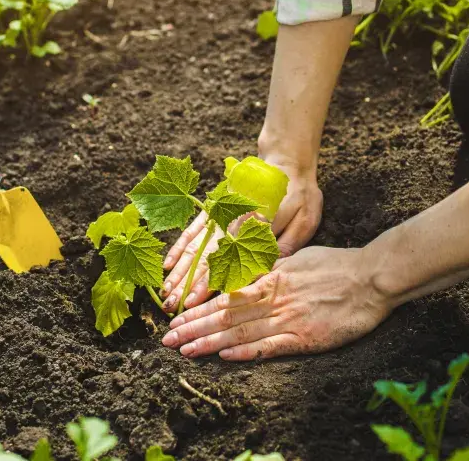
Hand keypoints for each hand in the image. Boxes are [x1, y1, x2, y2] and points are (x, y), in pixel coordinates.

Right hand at [160, 163, 322, 312]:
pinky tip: (168, 265)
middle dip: (187, 282)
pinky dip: (179, 247)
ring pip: (195, 245)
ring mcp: (219, 215)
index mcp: (255, 226)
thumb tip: (267, 272)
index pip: (228, 260)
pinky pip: (192, 229)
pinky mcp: (213, 209)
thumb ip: (286, 245)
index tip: (195, 301)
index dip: (210, 281)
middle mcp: (232, 221)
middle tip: (173, 305)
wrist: (286, 163)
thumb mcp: (303, 220)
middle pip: (205, 255)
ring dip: (179, 270)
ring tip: (165, 292)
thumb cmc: (300, 195)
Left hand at [160, 246, 396, 359]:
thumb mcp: (297, 259)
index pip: (225, 296)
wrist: (371, 278)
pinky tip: (225, 357)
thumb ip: (271, 269)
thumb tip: (249, 276)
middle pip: (225, 315)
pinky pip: (271, 346)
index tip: (175, 317)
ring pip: (241, 332)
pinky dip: (247, 352)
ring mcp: (289, 318)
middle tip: (166, 339)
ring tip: (185, 350)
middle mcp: (274, 298)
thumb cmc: (337, 265)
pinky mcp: (306, 337)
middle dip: (193, 327)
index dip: (198, 309)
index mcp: (271, 279)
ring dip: (210, 342)